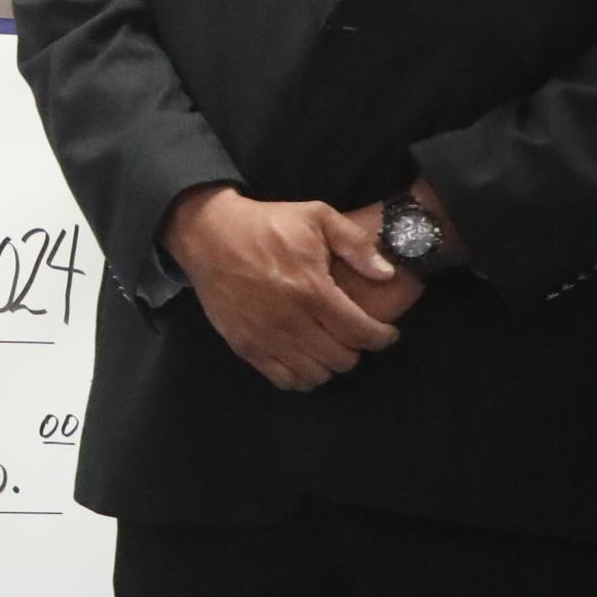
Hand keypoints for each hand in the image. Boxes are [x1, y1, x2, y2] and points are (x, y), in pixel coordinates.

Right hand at [164, 186, 410, 392]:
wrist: (208, 235)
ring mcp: (266, 337)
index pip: (360, 332)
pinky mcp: (245, 346)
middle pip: (341, 359)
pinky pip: (284, 380)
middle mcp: (291, 321)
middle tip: (356, 334)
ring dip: (331, 364)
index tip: (387, 333)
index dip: (382, 337)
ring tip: (332, 346)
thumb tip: (387, 273)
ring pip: (316, 374)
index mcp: (312, 290)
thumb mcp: (316, 216)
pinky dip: (303, 377)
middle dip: (357, 349)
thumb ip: (356, 243)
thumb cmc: (266, 224)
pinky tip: (307, 360)